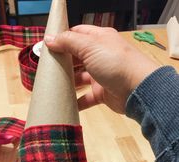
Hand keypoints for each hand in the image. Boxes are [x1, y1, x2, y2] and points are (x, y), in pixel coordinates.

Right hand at [45, 25, 159, 113]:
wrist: (138, 89)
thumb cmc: (114, 62)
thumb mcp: (89, 47)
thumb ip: (68, 42)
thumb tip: (48, 39)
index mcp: (99, 39)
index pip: (77, 34)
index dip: (62, 39)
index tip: (47, 46)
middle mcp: (100, 55)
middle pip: (77, 57)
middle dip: (62, 62)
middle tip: (46, 68)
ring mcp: (101, 75)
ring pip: (80, 78)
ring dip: (68, 82)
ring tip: (52, 86)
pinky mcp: (102, 93)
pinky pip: (86, 97)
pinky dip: (76, 101)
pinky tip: (65, 103)